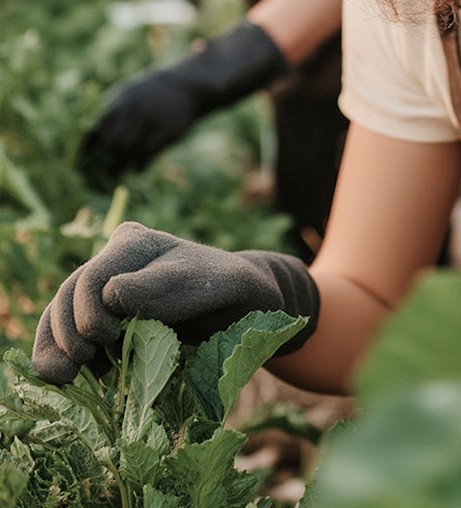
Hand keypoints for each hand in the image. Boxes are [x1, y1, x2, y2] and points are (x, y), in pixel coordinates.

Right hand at [31, 221, 318, 384]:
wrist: (242, 308)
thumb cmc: (229, 291)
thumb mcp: (205, 284)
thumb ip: (162, 287)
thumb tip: (111, 295)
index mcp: (135, 243)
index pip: (91, 277)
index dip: (90, 313)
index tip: (112, 336)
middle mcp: (114, 263)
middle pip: (67, 295)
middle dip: (70, 332)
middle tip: (86, 362)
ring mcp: (104, 291)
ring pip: (59, 315)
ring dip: (55, 348)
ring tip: (66, 377)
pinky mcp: (103, 320)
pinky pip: (66, 335)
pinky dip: (59, 356)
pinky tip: (68, 380)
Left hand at [77, 20, 288, 185]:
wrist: (184, 87)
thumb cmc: (147, 95)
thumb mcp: (126, 97)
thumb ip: (108, 116)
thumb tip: (86, 144)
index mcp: (121, 100)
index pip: (98, 128)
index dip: (89, 148)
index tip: (83, 162)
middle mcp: (136, 109)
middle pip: (113, 143)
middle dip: (106, 160)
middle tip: (102, 171)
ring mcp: (153, 120)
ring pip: (130, 152)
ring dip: (121, 165)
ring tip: (118, 171)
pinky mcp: (168, 132)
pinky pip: (148, 156)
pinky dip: (139, 165)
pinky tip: (137, 167)